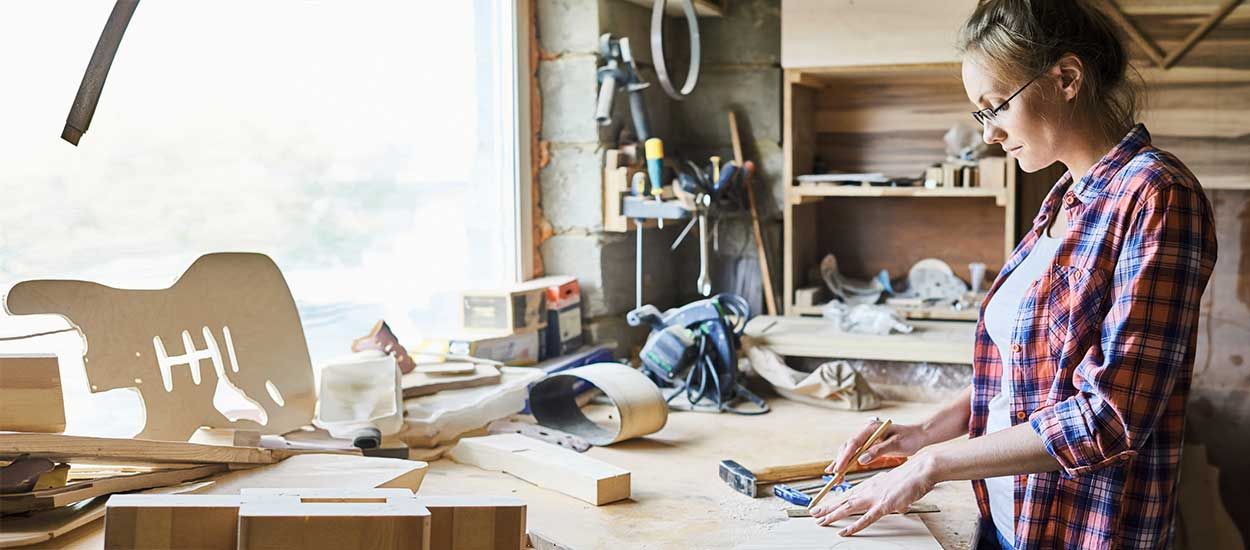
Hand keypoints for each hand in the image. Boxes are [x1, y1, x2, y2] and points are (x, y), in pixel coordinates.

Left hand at [810, 452, 938, 535]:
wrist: (921, 470)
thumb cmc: (911, 478)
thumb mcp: (896, 487)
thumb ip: (891, 496)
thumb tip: (895, 507)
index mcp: (871, 484)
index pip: (848, 494)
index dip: (834, 500)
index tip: (823, 505)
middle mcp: (869, 490)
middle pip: (844, 500)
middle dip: (827, 508)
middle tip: (813, 514)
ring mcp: (875, 498)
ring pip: (849, 508)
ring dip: (833, 515)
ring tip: (820, 521)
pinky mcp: (884, 506)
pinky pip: (866, 519)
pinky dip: (854, 526)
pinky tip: (844, 531)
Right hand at [825, 419, 926, 475]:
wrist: (918, 435)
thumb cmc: (909, 438)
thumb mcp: (896, 444)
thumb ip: (878, 451)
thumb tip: (861, 460)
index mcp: (870, 429)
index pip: (853, 443)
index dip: (845, 456)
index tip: (839, 468)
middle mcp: (865, 432)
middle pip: (848, 447)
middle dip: (840, 461)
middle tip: (835, 475)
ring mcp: (866, 439)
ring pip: (848, 451)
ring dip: (841, 463)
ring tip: (835, 477)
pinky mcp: (868, 446)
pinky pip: (854, 454)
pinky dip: (847, 463)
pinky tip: (839, 471)